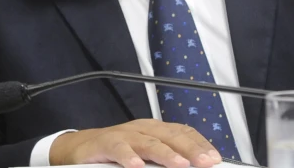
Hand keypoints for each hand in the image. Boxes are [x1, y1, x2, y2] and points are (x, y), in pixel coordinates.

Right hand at [49, 119, 221, 167]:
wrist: (78, 149)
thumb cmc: (115, 154)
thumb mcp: (144, 156)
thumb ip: (162, 161)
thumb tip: (188, 167)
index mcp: (154, 131)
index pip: (182, 133)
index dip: (200, 144)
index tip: (215, 158)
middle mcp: (141, 129)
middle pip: (170, 136)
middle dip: (191, 149)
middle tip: (207, 162)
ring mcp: (123, 135)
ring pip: (148, 142)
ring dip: (165, 154)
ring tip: (180, 164)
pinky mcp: (104, 143)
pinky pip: (118, 148)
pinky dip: (127, 156)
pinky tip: (136, 165)